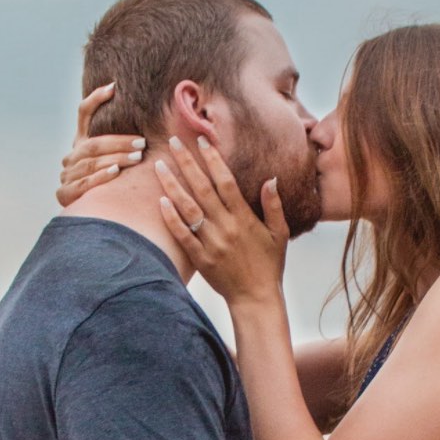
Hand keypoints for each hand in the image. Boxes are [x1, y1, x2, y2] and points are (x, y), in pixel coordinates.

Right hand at [56, 83, 146, 206]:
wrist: (89, 218)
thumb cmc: (112, 185)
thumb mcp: (115, 161)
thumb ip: (125, 144)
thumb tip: (152, 124)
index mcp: (80, 142)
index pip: (83, 113)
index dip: (96, 99)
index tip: (114, 87)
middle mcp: (71, 156)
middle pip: (94, 143)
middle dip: (120, 142)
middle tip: (142, 143)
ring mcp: (67, 175)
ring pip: (92, 162)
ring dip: (116, 158)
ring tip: (136, 157)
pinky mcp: (65, 194)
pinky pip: (84, 182)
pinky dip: (100, 176)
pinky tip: (115, 172)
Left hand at [156, 137, 288, 304]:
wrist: (256, 299)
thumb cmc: (269, 265)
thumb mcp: (280, 234)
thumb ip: (273, 206)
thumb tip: (270, 179)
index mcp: (244, 218)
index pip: (225, 182)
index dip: (213, 159)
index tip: (201, 141)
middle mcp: (226, 227)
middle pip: (202, 189)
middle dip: (187, 163)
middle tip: (173, 142)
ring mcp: (211, 243)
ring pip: (188, 209)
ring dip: (172, 186)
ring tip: (159, 167)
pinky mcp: (200, 258)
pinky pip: (182, 235)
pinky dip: (171, 219)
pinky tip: (161, 202)